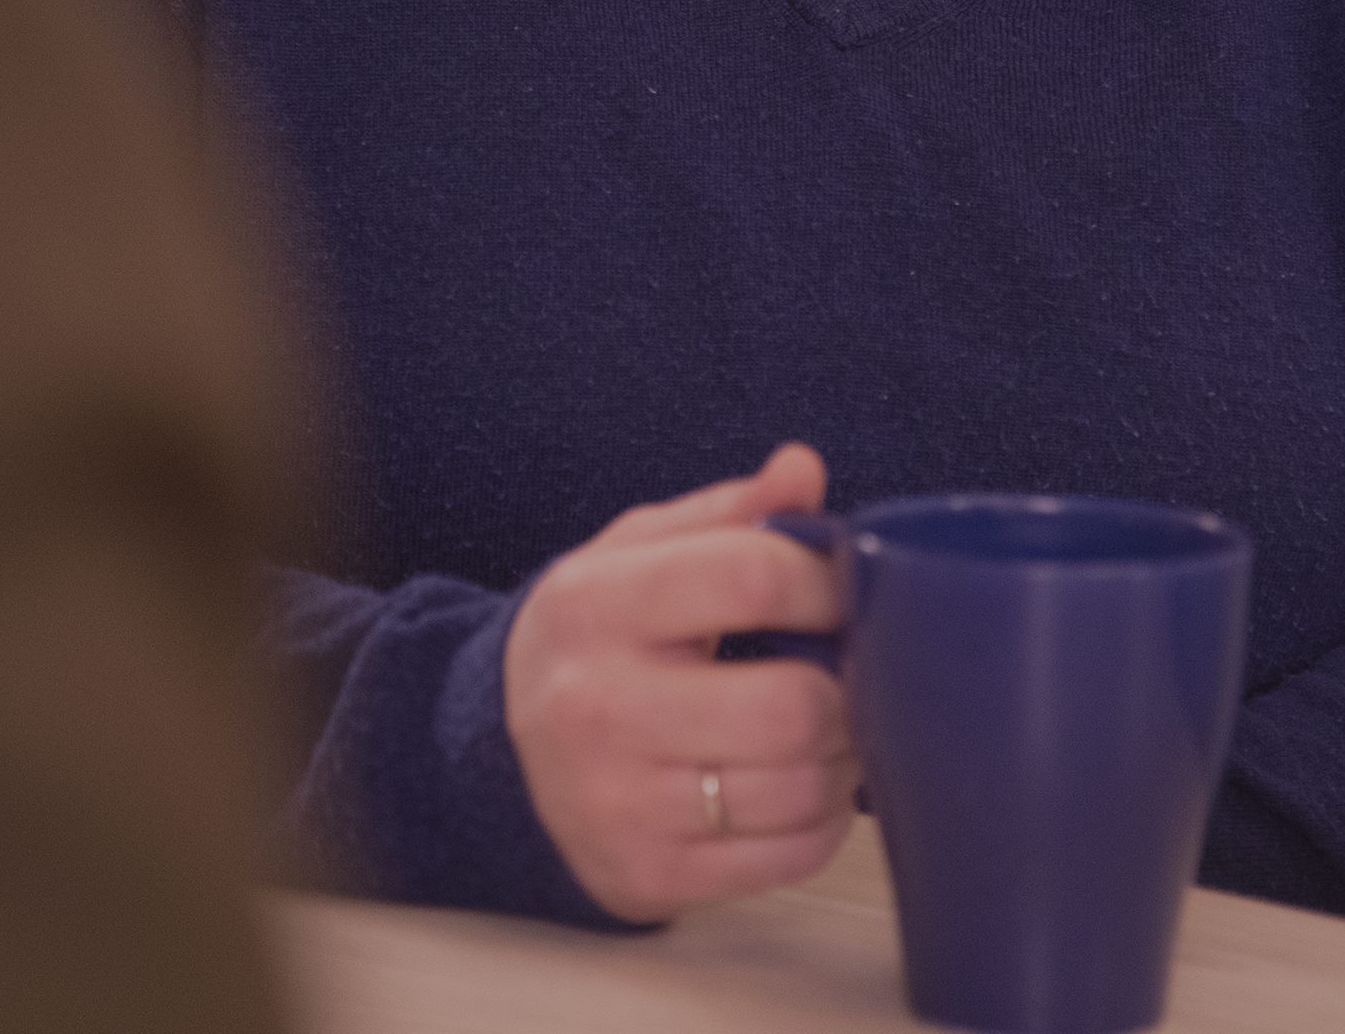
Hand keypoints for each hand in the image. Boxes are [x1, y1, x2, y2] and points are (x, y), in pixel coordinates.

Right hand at [500, 441, 854, 922]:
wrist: (497, 751)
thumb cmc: (594, 640)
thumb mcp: (635, 553)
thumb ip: (726, 513)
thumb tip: (801, 470)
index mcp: (595, 604)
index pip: (750, 576)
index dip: (826, 581)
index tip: (841, 590)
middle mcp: (595, 706)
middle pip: (792, 705)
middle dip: (847, 687)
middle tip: (846, 671)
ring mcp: (619, 801)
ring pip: (800, 789)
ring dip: (844, 759)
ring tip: (829, 729)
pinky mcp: (647, 874)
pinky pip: (789, 857)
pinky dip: (820, 822)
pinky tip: (799, 786)